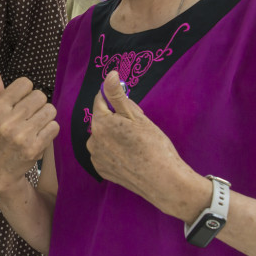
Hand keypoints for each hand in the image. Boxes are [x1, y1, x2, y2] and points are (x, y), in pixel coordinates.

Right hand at [0, 61, 57, 189]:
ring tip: (34, 125)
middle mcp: (6, 122)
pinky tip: (39, 136)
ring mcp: (21, 136)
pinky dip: (50, 129)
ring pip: (50, 110)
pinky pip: (54, 126)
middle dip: (37, 104)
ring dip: (45, 116)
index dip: (25, 92)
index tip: (19, 103)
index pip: (25, 83)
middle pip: (40, 96)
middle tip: (28, 116)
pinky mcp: (34, 148)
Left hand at [88, 70, 203, 220]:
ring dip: (114, 136)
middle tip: (137, 127)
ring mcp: (96, 157)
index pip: (101, 100)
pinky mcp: (101, 170)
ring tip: (135, 144)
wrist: (162, 180)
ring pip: (103, 137)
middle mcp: (93, 139)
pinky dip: (114, 151)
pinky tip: (130, 156)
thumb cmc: (153, 145)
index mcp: (101, 123)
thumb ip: (118, 95)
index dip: (114, 99)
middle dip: (116, 119)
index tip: (127, 103)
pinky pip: (104, 153)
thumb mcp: (137, 116)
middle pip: (102, 120)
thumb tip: (109, 75)